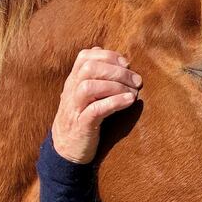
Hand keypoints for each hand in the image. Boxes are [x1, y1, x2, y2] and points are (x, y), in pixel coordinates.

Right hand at [51, 47, 142, 163]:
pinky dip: (114, 102)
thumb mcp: (84, 94)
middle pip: (89, 68)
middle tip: (136, 80)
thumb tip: (100, 50)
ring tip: (134, 92)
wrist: (65, 150)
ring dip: (115, 86)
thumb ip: (92, 74)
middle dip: (117, 71)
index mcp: (73, 81)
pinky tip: (129, 101)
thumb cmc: (82, 118)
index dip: (108, 56)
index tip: (126, 64)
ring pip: (88, 87)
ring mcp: (75, 108)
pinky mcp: (82, 126)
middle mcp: (71, 91)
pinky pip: (95, 110)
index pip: (85, 57)